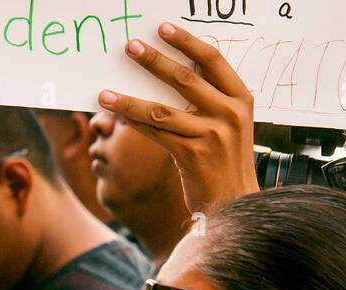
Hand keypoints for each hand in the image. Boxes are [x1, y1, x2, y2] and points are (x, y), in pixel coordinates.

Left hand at [99, 22, 258, 214]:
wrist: (235, 204)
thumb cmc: (225, 163)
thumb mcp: (229, 126)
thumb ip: (209, 102)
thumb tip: (171, 77)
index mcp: (240, 99)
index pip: (212, 60)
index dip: (186, 42)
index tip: (164, 28)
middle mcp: (229, 114)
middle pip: (184, 78)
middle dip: (153, 60)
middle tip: (129, 46)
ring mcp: (211, 135)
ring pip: (162, 110)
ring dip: (129, 100)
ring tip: (105, 92)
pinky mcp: (192, 157)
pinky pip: (156, 135)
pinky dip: (134, 124)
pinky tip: (117, 116)